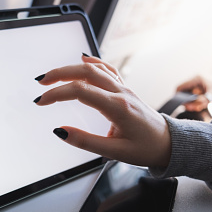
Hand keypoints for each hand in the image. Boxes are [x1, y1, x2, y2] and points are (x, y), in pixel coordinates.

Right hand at [34, 55, 170, 167]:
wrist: (169, 144)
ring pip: (94, 69)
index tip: (41, 101)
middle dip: (59, 74)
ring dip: (71, 68)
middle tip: (41, 82)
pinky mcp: (125, 90)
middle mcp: (121, 93)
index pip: (80, 91)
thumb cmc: (146, 149)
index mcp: (117, 107)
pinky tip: (83, 59)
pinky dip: (93, 63)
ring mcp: (124, 89)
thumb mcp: (115, 152)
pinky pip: (107, 69)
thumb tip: (60, 132)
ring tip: (53, 75)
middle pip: (85, 72)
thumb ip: (86, 141)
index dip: (57, 94)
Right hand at [176, 76, 209, 111]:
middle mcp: (195, 80)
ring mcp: (197, 85)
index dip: (178, 97)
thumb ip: (199, 102)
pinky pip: (191, 96)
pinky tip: (199, 106)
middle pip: (182, 91)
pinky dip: (193, 102)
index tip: (182, 105)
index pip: (180, 87)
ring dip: (189, 102)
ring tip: (196, 107)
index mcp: (196, 79)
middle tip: (190, 108)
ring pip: (186, 95)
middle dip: (185, 100)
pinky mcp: (199, 89)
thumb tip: (187, 107)